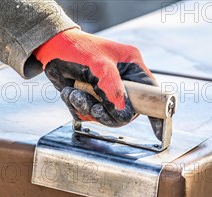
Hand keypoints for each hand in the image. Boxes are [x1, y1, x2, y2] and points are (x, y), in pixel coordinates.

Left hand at [34, 28, 156, 126]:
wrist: (51, 49)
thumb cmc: (76, 49)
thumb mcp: (99, 67)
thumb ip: (114, 91)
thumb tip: (124, 114)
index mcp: (132, 68)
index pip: (150, 93)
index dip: (156, 112)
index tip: (160, 132)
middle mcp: (122, 81)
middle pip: (125, 112)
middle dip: (106, 113)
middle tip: (93, 108)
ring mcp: (106, 92)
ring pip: (105, 116)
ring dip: (87, 108)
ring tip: (75, 94)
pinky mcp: (91, 99)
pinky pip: (89, 114)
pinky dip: (77, 107)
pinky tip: (69, 92)